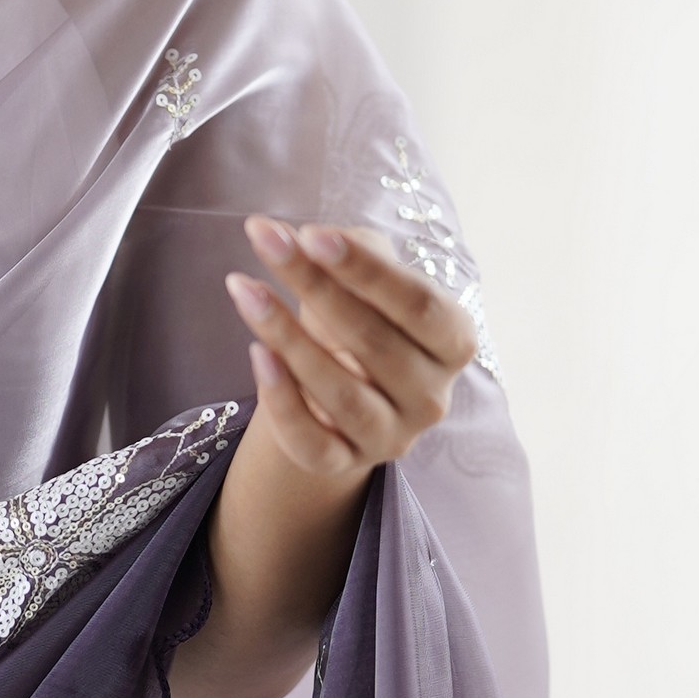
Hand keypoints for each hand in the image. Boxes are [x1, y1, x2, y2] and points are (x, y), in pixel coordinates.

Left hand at [227, 218, 478, 481]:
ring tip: (245, 289)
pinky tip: (256, 353)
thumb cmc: (361, 322)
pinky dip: (282, 400)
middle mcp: (431, 396)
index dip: (366, 269)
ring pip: (340, 394)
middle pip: (373, 342)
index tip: (311, 234)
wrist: (338, 394)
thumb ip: (354, 249)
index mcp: (453, 342)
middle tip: (264, 240)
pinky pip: (311, 442)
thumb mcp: (368, 280)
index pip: (418, 304)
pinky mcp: (346, 463)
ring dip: (287, 337)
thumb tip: (307, 237)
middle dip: (314, 286)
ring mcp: (391, 436)